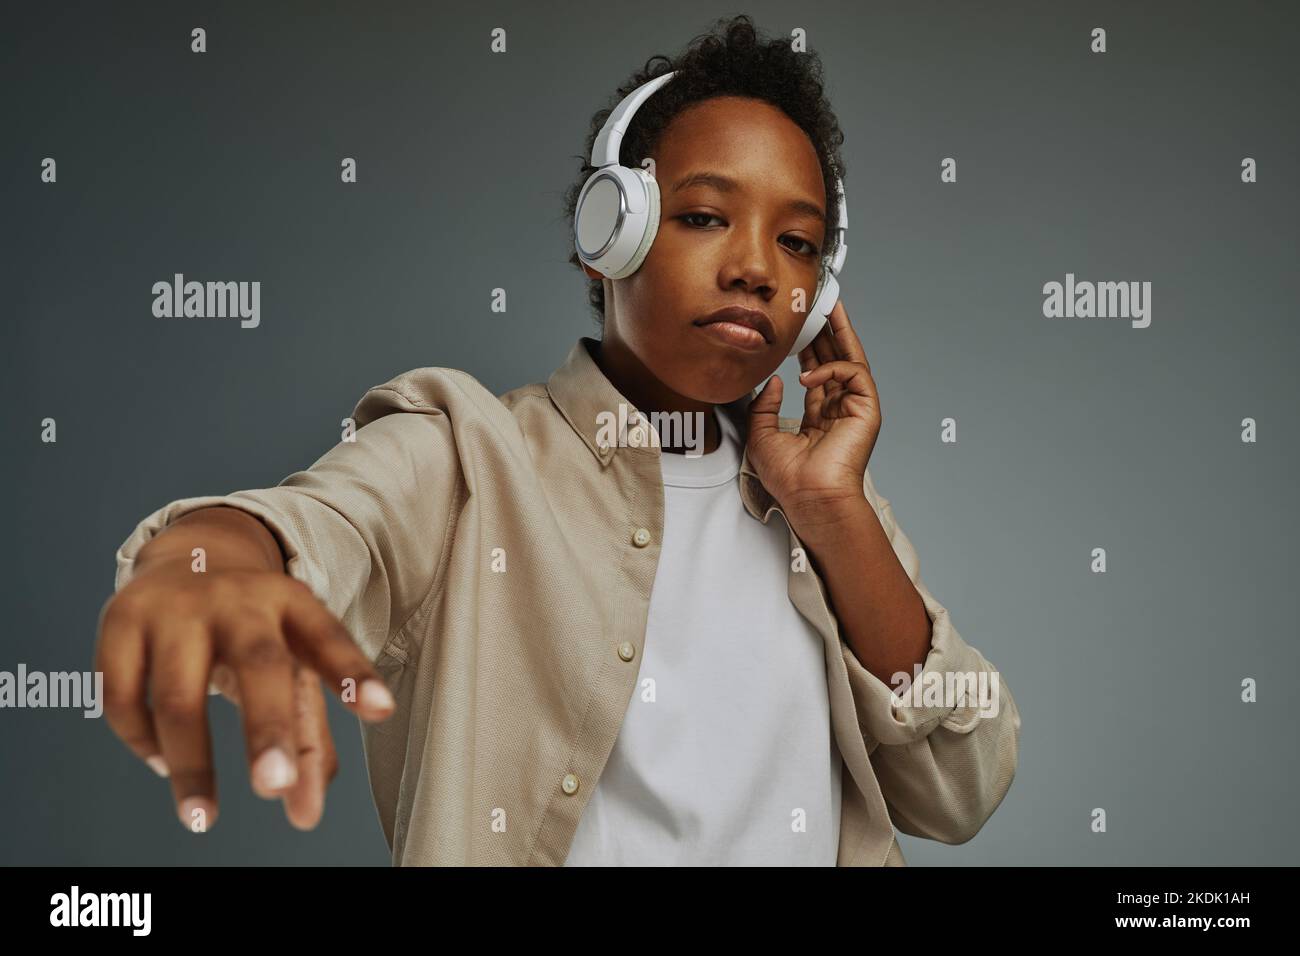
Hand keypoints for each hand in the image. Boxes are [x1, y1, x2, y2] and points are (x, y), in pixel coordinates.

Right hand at [95, 561, 394, 831]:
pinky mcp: (121, 622)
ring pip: (177, 696)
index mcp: (292, 603)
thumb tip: (305, 815)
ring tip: (203, 818)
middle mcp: (237, 599)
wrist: (190, 555)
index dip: (352, 673)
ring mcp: (175, 608)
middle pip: (256, 663)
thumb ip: (309, 738)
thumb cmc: (255, 629)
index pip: (328, 638)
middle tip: (275, 787)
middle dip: (266, 728)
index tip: (382, 709)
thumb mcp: (292, 664)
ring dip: (191, 765)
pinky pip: (124, 699)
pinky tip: (163, 763)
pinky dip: (144, 742)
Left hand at [746, 299, 881, 520]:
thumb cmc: (789, 478)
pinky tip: (807, 374)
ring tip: (828, 307)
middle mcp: (840, 409)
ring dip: (839, 332)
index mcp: (820, 416)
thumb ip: (764, 406)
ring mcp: (855, 408)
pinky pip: (854, 373)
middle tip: (817, 303)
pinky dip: (832, 367)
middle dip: (827, 330)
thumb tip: (774, 380)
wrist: (809, 498)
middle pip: (836, 358)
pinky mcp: (867, 410)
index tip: (799, 326)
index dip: (809, 347)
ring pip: (851, 358)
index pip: (817, 371)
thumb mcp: (762, 435)